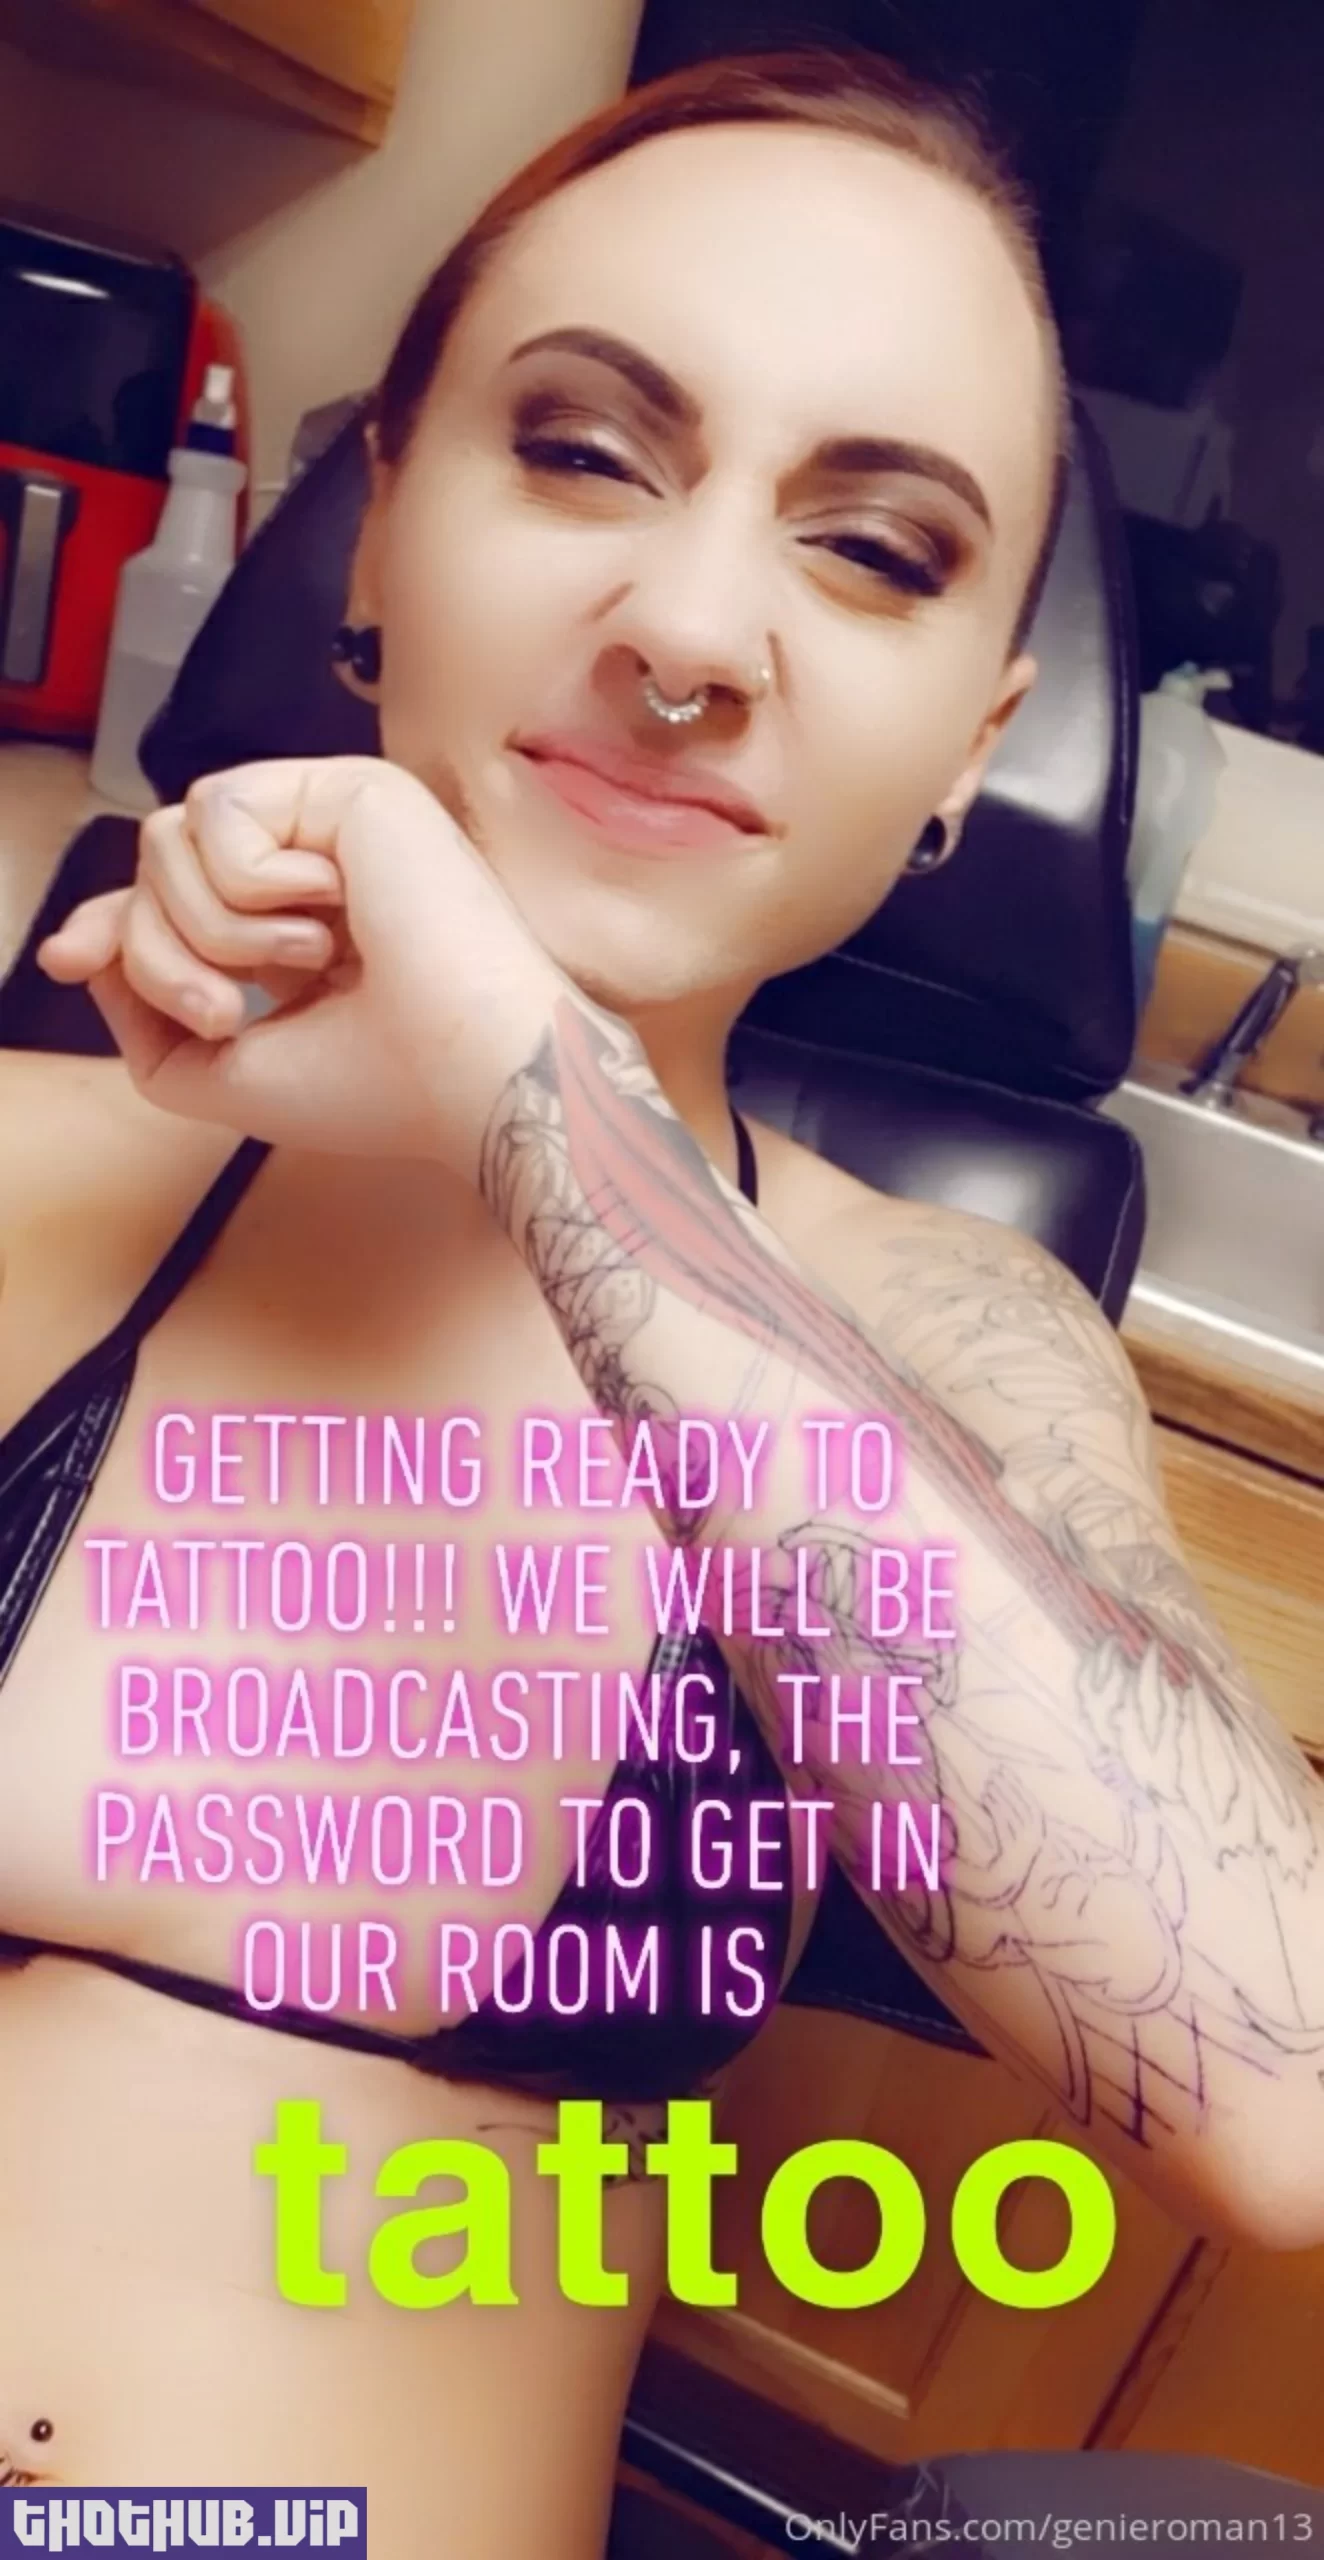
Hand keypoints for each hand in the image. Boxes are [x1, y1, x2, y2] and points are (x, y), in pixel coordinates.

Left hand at [38, 757, 560, 1169]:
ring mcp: (330, 824)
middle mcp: (311, 869)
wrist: (474, 1074)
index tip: (68, 956)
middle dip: (160, 953)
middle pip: (153, 872)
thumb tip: (88, 945)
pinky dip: (249, 884)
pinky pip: (216, 810)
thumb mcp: (221, 1072)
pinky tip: (328, 914)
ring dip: (211, 927)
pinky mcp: (346, 787)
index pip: (173, 898)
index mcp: (296, 929)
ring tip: (302, 965)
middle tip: (233, 1012)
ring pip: (169, 839)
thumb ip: (140, 1013)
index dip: (112, 923)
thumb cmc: (381, 1087)